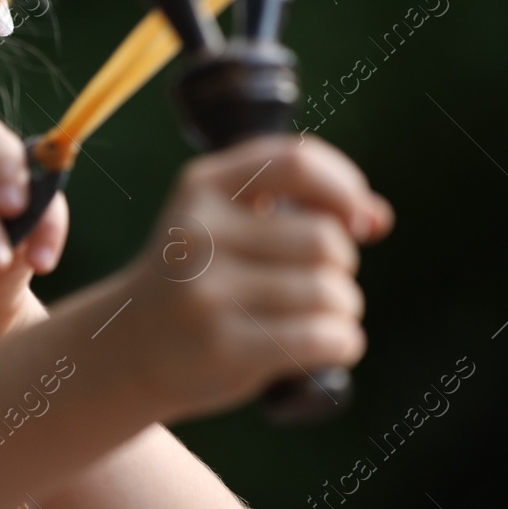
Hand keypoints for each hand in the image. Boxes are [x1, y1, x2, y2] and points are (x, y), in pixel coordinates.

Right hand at [117, 133, 392, 423]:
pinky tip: (326, 344)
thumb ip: (301, 206)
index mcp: (202, 186)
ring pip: (331, 292)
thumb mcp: (230, 223)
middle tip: (322, 282)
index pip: (296, 161)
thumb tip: (377, 217)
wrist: (130, 347)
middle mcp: (199, 233)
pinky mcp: (224, 347)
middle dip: (343, 264)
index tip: (356, 219)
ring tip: (320, 316)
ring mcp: (208, 292)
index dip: (345, 187)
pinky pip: (325, 338)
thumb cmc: (201, 278)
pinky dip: (343, 342)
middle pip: (325, 239)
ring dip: (344, 308)